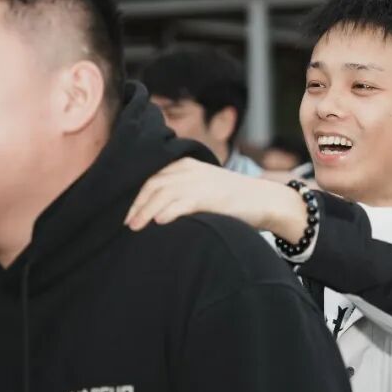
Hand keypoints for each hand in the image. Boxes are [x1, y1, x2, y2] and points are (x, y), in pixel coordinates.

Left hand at [125, 158, 308, 241]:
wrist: (266, 200)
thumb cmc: (235, 199)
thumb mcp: (205, 187)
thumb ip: (182, 192)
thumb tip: (157, 210)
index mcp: (187, 164)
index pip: (152, 175)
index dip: (135, 194)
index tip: (125, 211)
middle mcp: (190, 169)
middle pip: (152, 183)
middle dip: (135, 204)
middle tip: (126, 222)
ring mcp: (200, 182)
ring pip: (162, 193)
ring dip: (144, 210)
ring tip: (134, 227)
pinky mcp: (210, 196)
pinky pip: (182, 203)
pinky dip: (167, 212)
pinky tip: (158, 222)